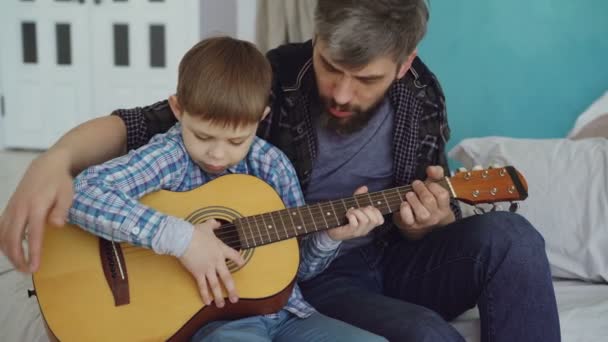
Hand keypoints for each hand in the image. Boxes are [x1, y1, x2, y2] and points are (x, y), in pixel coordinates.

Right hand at [0, 150, 73, 272]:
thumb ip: (62, 210)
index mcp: (36, 206)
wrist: (46, 166)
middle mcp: (20, 209)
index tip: (35, 267)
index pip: (33, 234)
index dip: (33, 252)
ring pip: (3, 235)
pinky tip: (8, 252)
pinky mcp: (8, 208)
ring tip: (20, 266)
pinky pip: (0, 228)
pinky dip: (2, 242)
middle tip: (28, 272)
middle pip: (13, 238)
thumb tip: (57, 225)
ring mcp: (11, 208)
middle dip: (18, 258)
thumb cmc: (60, 182)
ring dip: (9, 253)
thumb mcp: (67, 194)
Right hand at [178, 219, 244, 307]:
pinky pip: (202, 286)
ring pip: (215, 285)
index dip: (239, 260)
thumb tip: (216, 223)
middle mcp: (216, 261)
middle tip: (236, 299)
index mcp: (220, 249)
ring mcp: (207, 268)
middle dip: (232, 289)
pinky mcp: (198, 273)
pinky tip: (208, 302)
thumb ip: (213, 225)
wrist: (183, 238)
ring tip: (222, 305)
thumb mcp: (206, 226)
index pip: (234, 255)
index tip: (242, 263)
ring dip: (219, 296)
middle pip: (227, 277)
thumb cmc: (194, 232)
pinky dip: (205, 294)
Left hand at [327, 186, 384, 240]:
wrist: (331, 229)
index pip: (380, 221)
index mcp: (368, 225)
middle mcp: (365, 230)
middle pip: (374, 220)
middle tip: (358, 208)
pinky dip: (351, 215)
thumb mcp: (353, 205)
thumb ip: (359, 196)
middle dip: (367, 210)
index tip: (367, 207)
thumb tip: (365, 187)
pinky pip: (354, 223)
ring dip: (357, 212)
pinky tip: (347, 214)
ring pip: (365, 220)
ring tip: (351, 211)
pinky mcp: (349, 232)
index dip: (376, 211)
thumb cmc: (343, 217)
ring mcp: (358, 232)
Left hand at [393, 166, 454, 238]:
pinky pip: (408, 218)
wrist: (420, 222)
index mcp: (443, 206)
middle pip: (429, 201)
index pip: (443, 195)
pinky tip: (404, 203)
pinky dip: (404, 209)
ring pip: (421, 212)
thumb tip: (431, 169)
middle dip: (420, 189)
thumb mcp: (434, 187)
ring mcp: (423, 222)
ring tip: (409, 194)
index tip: (428, 183)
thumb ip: (436, 174)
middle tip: (415, 184)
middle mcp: (435, 216)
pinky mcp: (410, 225)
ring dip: (413, 199)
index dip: (434, 186)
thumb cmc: (428, 201)